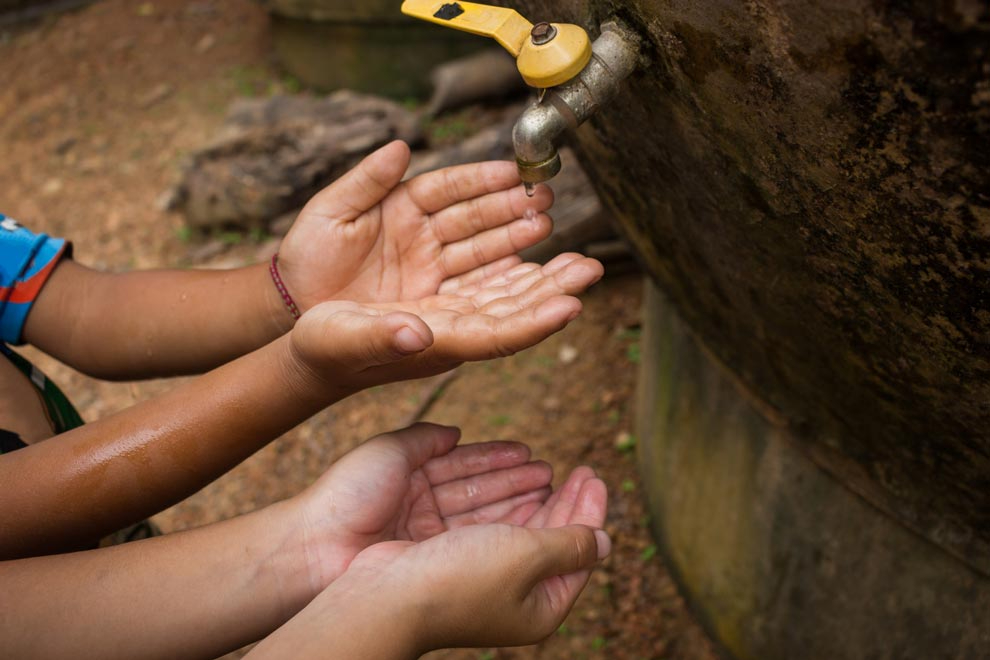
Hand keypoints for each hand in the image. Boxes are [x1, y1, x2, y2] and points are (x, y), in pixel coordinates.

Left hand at [276, 141, 554, 309]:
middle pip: (475, 219)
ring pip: (482, 251)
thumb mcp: (329, 213)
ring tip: (546, 227)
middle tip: (543, 199)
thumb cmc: (306, 258)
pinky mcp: (434, 302)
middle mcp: (423, 236)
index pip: (447, 188)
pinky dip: (502, 279)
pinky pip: (474, 288)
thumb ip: (365, 180)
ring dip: (515, 239)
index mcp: (400, 207)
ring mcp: (431, 268)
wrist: (295, 310)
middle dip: (511, 208)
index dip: (480, 179)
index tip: (512, 172)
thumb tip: (398, 147)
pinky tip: (529, 269)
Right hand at [287, 252, 603, 388]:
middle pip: (514, 312)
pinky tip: (533, 252)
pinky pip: (485, 279)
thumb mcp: (341, 340)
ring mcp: (449, 313)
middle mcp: (452, 331)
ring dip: (542, 276)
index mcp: (435, 345)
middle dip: (554, 291)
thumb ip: (378, 336)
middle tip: (592, 267)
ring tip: (577, 257)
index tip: (572, 305)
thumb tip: (415, 333)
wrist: (313, 354)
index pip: (497, 336)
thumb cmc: (324, 350)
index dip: (535, 322)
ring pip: (506, 293)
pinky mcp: (440, 297)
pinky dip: (511, 265)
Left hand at [292, 423, 554, 592]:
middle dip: (517, 483)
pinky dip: (504, 528)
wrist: (317, 548)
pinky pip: (476, 539)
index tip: (530, 453)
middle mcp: (423, 508)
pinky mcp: (433, 561)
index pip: (463, 464)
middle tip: (554, 475)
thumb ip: (425, 439)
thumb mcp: (389, 451)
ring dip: (517, 504)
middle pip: (479, 492)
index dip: (497, 459)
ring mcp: (429, 537)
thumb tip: (456, 432)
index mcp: (410, 477)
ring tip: (551, 493)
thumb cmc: (346, 495)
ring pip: (483, 516)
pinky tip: (530, 517)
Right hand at [327, 465, 609, 652]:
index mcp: (540, 606)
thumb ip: (570, 543)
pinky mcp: (454, 560)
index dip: (590, 512)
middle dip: (567, 503)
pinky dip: (504, 502)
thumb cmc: (459, 579)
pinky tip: (511, 484)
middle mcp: (514, 595)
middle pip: (551, 541)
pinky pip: (491, 526)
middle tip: (581, 469)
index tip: (594, 476)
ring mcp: (483, 578)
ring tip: (550, 470)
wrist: (385, 595)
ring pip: (520, 530)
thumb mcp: (529, 556)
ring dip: (536, 498)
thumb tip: (606, 542)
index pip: (578, 554)